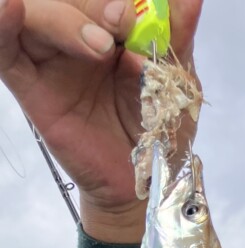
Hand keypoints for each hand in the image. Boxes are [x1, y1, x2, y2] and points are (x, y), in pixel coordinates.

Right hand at [0, 0, 202, 239]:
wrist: (143, 182)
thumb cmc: (157, 130)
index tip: (136, 9)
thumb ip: (177, 37)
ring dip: (64, 19)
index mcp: (109, 25)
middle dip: (94, 3)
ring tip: (101, 47)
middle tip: (122, 20)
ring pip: (37, 14)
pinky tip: (10, 9)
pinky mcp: (31, 88)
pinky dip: (3, 26)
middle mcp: (75, 35)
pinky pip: (6, 51)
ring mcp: (50, 60)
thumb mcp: (176, 81)